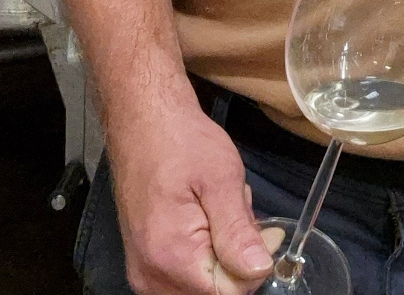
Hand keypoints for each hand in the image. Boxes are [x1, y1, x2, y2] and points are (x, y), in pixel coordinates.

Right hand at [109, 91, 280, 294]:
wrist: (143, 124)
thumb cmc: (182, 143)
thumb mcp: (221, 178)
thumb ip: (238, 230)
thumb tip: (260, 270)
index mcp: (171, 258)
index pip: (227, 293)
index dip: (250, 267)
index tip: (257, 230)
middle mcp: (150, 278)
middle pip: (212, 291)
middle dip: (233, 260)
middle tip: (233, 212)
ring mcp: (144, 275)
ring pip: (200, 286)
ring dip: (219, 257)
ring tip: (216, 213)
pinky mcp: (144, 266)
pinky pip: (184, 278)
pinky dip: (202, 255)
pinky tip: (203, 221)